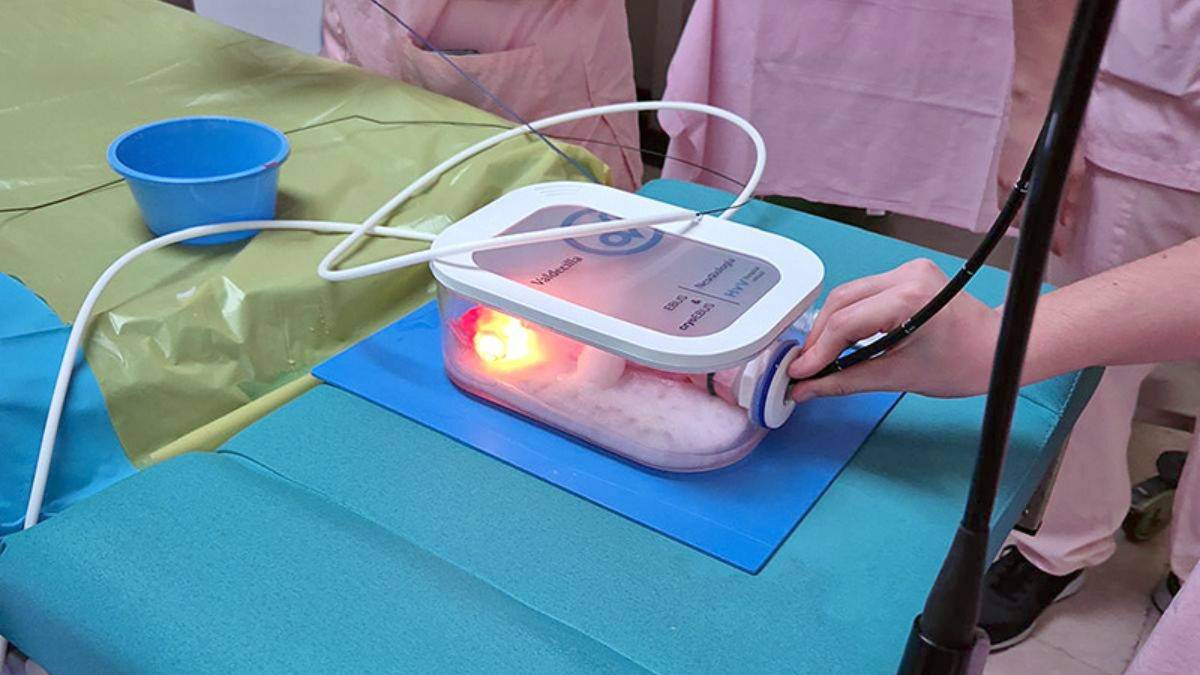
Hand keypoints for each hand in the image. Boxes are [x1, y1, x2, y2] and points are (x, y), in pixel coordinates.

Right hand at [788, 259, 1001, 401]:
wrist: (999, 348)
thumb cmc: (965, 362)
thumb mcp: (900, 377)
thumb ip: (847, 381)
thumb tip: (810, 387)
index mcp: (909, 298)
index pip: (844, 322)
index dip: (817, 351)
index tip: (799, 373)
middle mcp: (907, 275)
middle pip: (840, 301)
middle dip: (819, 337)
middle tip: (806, 367)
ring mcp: (907, 270)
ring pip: (848, 294)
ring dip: (831, 325)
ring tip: (822, 356)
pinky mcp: (907, 274)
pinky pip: (864, 292)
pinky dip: (849, 316)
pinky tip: (843, 338)